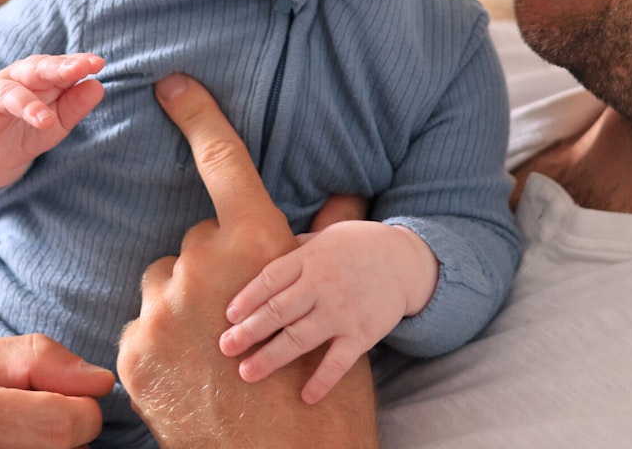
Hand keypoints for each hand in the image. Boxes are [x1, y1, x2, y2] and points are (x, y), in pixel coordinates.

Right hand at [0, 53, 104, 189]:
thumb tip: (98, 86)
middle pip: (34, 71)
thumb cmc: (28, 127)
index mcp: (38, 78)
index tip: (96, 64)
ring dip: (26, 104)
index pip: (58, 67)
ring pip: (7, 94)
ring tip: (45, 119)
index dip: (76, 64)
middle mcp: (15, 81)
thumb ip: (75, 104)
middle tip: (77, 71)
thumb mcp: (57, 120)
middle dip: (55, 69)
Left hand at [116, 73, 378, 448]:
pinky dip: (164, 343)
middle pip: (196, 239)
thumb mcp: (334, 307)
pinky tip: (196, 373)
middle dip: (215, 266)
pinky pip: (144, 324)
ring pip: (165, 281)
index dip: (197, 115)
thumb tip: (344, 197)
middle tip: (242, 313)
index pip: (224, 162)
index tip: (171, 83)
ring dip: (185, 304)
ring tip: (218, 351)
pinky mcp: (134, 353)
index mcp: (257, 244)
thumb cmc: (322, 388)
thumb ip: (328, 244)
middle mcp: (204, 265)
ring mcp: (162, 311)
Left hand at [220, 220, 438, 402]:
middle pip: (279, 311)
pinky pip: (339, 361)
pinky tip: (305, 396)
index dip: (247, 298)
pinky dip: (322, 380)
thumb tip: (257, 252)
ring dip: (271, 357)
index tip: (228, 316)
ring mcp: (342, 311)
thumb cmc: (358, 245)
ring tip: (247, 372)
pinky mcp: (362, 334)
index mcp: (310, 258)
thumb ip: (295, 249)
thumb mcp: (325, 235)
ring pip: (300, 338)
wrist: (405, 260)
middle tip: (225, 347)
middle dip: (249, 330)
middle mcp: (323, 285)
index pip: (270, 279)